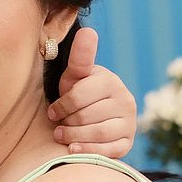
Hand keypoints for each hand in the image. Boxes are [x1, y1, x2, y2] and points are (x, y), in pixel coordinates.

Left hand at [48, 27, 136, 157]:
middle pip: (85, 117)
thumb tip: (88, 31)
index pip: (78, 96)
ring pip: (96, 133)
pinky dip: (88, 150)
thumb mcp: (75, 76)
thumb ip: (80, 56)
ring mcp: (129, 122)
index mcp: (110, 81)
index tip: (51, 112)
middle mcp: (125, 100)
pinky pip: (108, 150)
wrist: (91, 119)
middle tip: (59, 125)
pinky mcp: (128, 142)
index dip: (61, 106)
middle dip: (66, 122)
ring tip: (62, 136)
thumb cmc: (78, 94)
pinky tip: (74, 149)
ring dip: (73, 137)